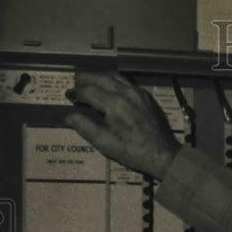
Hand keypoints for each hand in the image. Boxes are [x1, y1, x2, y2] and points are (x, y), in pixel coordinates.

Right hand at [64, 71, 180, 179]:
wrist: (163, 154)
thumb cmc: (132, 151)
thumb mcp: (105, 143)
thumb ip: (85, 127)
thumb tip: (68, 116)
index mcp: (114, 104)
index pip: (88, 91)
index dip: (76, 92)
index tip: (68, 95)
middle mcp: (126, 93)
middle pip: (101, 78)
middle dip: (86, 78)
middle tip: (75, 80)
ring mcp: (138, 93)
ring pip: (115, 77)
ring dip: (100, 77)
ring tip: (90, 80)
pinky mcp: (146, 97)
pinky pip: (127, 82)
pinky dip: (114, 81)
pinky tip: (110, 87)